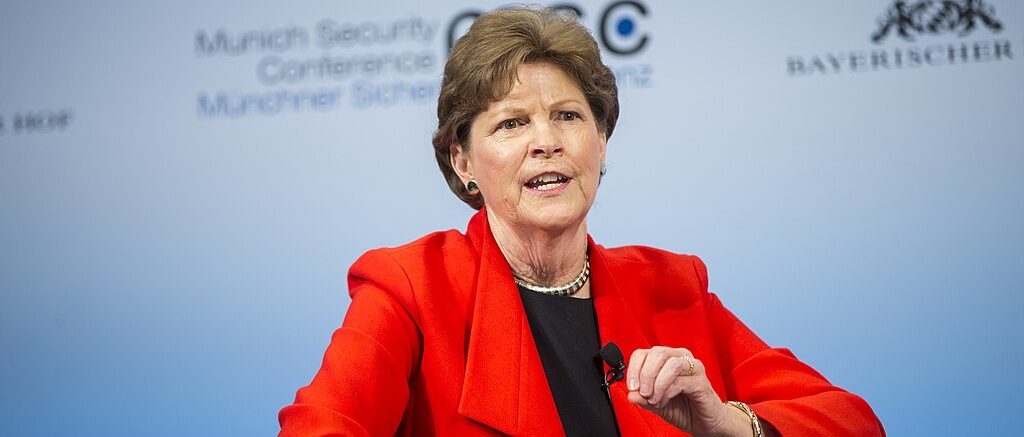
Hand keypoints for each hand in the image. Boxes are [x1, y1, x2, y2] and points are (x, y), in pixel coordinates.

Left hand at [626, 346, 743, 436]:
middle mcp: (680, 358)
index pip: (643, 353)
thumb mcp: (656, 403)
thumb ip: (643, 398)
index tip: (631, 387)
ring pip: (669, 363)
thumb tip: (630, 394)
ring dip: (657, 384)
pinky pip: (680, 380)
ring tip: (654, 400)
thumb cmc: (684, 409)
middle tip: (643, 393)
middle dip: (645, 375)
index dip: (633, 369)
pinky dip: (667, 392)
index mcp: (667, 359)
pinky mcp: (701, 381)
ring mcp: (693, 367)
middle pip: (656, 353)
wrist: (706, 423)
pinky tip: (664, 401)